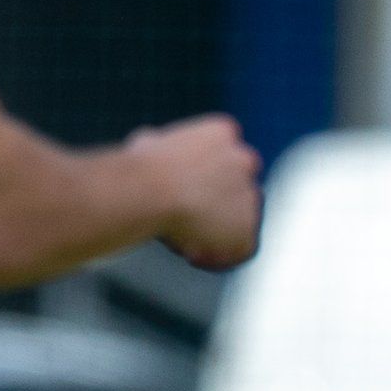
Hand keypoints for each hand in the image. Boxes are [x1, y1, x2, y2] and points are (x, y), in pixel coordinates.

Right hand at [132, 115, 263, 271]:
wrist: (152, 190)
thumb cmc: (140, 167)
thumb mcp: (147, 143)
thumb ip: (160, 147)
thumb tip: (148, 146)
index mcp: (223, 133)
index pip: (221, 157)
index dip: (201, 179)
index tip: (180, 194)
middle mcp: (245, 161)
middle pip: (233, 187)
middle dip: (213, 204)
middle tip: (186, 219)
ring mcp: (250, 195)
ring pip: (239, 218)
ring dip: (216, 231)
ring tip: (184, 239)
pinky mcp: (247, 228)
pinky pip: (242, 248)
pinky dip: (221, 257)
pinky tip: (194, 256)